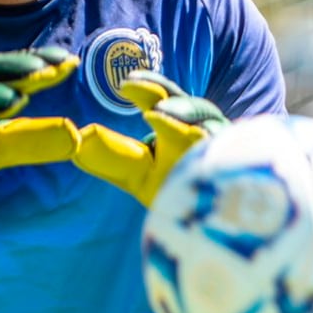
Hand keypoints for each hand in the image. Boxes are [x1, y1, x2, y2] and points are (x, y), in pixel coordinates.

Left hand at [69, 72, 229, 206]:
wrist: (206, 226)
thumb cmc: (175, 194)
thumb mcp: (138, 175)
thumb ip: (111, 160)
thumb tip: (76, 144)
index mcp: (180, 126)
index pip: (163, 98)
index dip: (145, 88)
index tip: (123, 85)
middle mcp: (204, 131)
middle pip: (186, 101)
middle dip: (161, 91)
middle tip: (131, 85)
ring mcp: (222, 146)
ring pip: (206, 120)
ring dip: (182, 112)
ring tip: (155, 113)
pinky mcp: (236, 162)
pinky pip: (219, 147)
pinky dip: (204, 138)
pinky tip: (191, 135)